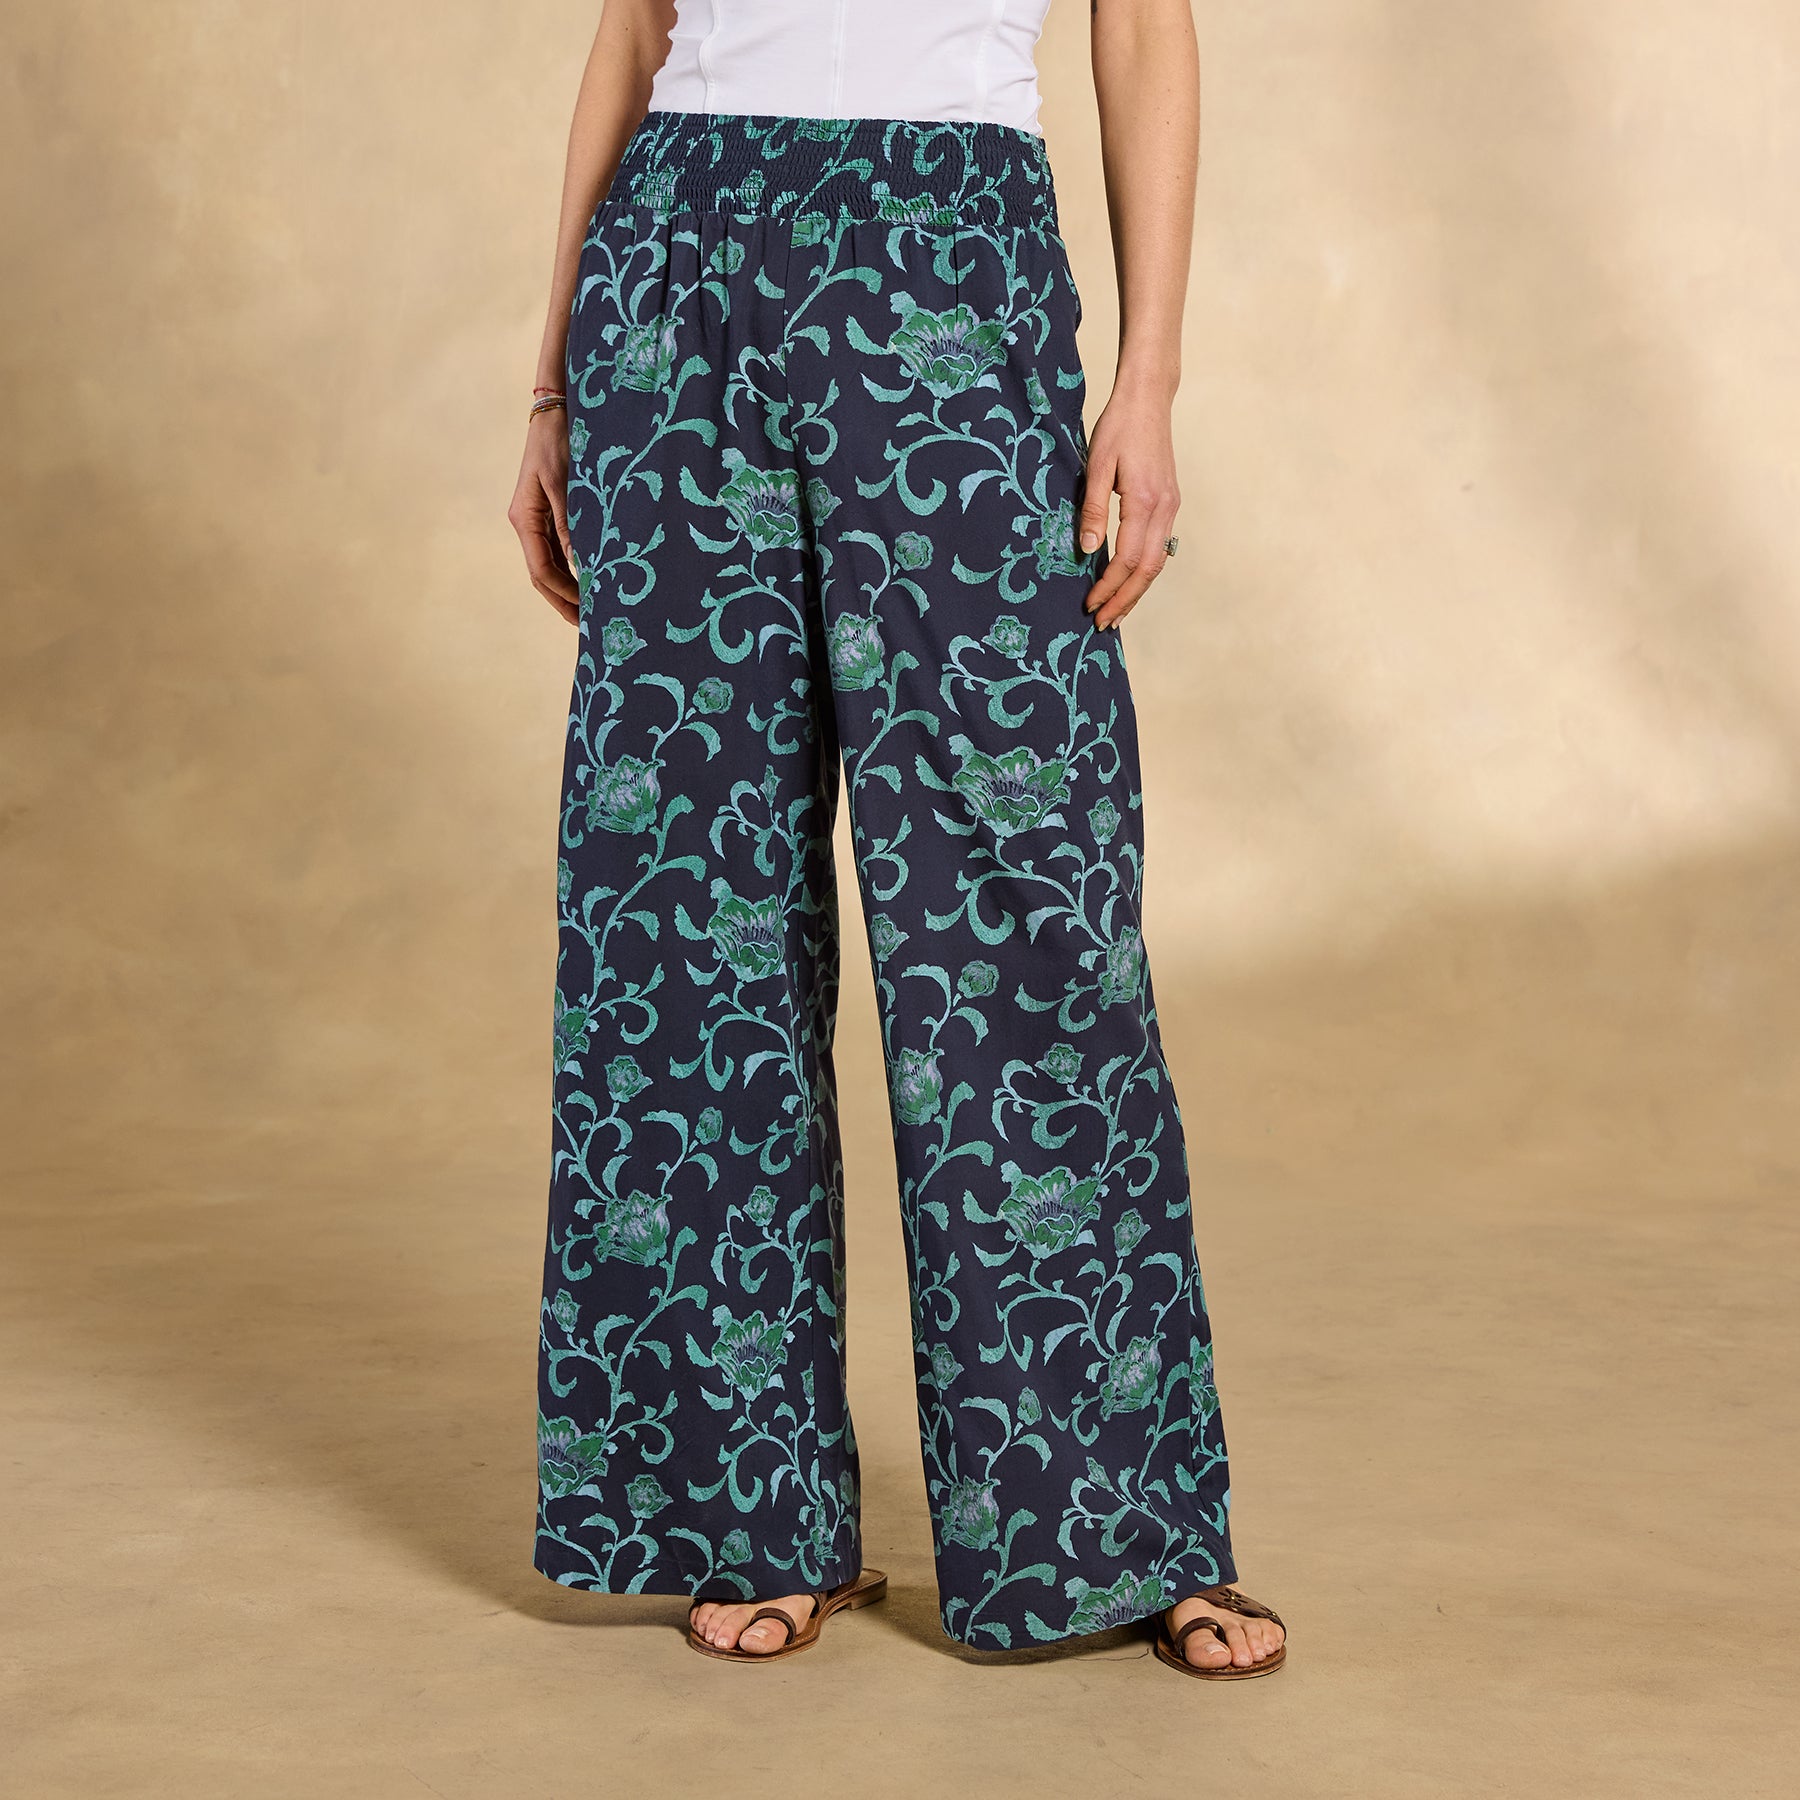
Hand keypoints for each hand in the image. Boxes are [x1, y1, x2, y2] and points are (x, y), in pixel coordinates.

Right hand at [508, 408, 579, 624]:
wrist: (556, 410)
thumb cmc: (560, 441)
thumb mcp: (565, 483)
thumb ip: (570, 523)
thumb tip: (579, 564)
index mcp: (524, 518)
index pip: (540, 569)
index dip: (563, 593)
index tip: (586, 611)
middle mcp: (527, 523)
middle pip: (542, 574)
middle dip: (563, 600)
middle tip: (587, 626)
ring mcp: (538, 520)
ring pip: (550, 565)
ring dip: (568, 589)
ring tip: (591, 611)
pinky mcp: (551, 513)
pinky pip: (559, 550)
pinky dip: (572, 569)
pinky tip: (589, 581)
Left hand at [1078, 383, 1180, 631]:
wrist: (1148, 399)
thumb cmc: (1118, 427)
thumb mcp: (1096, 465)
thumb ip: (1092, 508)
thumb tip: (1088, 549)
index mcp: (1145, 501)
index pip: (1128, 559)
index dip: (1108, 586)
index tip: (1089, 604)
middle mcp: (1164, 509)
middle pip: (1148, 570)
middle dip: (1125, 600)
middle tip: (1102, 624)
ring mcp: (1171, 507)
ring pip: (1157, 562)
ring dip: (1136, 591)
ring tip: (1116, 612)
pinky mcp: (1169, 503)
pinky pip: (1160, 548)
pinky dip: (1144, 572)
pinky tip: (1129, 582)